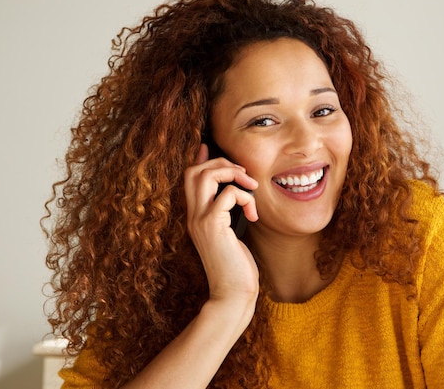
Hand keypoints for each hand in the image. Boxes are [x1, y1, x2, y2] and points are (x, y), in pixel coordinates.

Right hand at [184, 144, 259, 302]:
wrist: (233, 295)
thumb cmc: (236, 268)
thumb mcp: (231, 235)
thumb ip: (228, 214)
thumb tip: (236, 195)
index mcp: (196, 217)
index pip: (189, 178)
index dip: (200, 159)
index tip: (210, 148)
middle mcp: (192, 216)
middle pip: (193, 171)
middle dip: (220, 163)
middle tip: (244, 175)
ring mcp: (199, 220)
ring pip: (204, 175)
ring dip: (231, 173)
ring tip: (251, 187)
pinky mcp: (212, 226)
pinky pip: (228, 194)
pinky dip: (246, 198)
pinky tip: (253, 216)